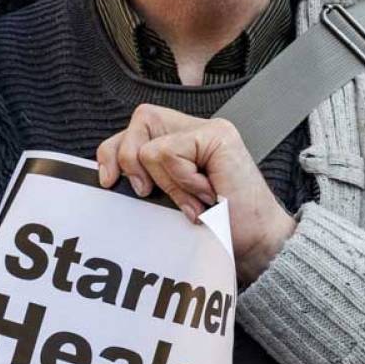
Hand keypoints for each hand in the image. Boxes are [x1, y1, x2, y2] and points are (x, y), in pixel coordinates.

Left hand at [96, 104, 296, 284]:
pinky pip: (168, 154)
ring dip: (167, 183)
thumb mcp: (167, 201)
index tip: (109, 181)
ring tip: (193, 199)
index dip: (112, 152)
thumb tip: (109, 175)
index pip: (135, 130)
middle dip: (129, 159)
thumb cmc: (218, 227)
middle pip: (139, 121)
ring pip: (150, 145)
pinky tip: (205, 193)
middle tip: (147, 192)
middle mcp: (195, 131)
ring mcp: (209, 130)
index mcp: (182, 142)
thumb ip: (146, 179)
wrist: (256, 243)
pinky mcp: (218, 136)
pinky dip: (181, 182)